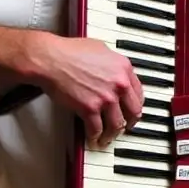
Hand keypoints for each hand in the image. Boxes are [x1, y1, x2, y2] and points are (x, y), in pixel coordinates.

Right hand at [31, 34, 143, 148]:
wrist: (50, 59)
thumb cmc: (68, 51)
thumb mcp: (100, 49)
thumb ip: (112, 63)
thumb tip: (115, 72)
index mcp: (124, 68)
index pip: (138, 93)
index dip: (135, 105)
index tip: (131, 110)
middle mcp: (119, 84)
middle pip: (133, 111)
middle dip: (129, 122)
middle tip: (125, 127)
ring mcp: (106, 97)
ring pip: (117, 124)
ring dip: (112, 134)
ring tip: (108, 137)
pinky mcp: (90, 108)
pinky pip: (97, 129)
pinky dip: (95, 136)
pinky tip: (93, 138)